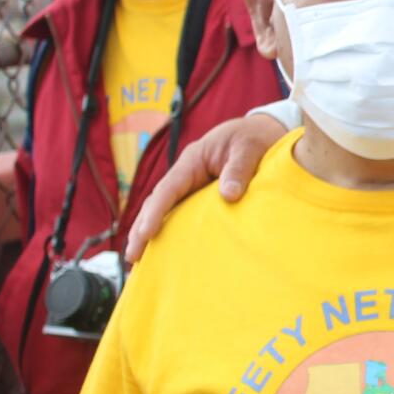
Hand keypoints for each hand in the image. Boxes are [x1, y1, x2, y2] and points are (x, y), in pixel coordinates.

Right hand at [124, 112, 288, 261]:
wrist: (262, 131)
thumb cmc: (253, 138)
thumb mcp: (249, 148)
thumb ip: (239, 169)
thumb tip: (228, 196)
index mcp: (192, 162)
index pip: (168, 190)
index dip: (154, 212)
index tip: (145, 234)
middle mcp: (186, 175)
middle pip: (157, 203)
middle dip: (142, 228)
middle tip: (132, 257)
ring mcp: (191, 186)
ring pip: (166, 211)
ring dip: (151, 232)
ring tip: (139, 261)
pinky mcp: (200, 196)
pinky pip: (182, 214)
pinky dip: (171, 230)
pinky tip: (166, 252)